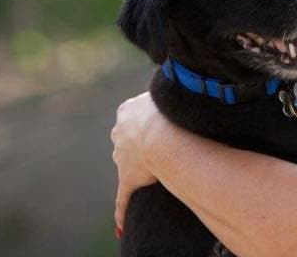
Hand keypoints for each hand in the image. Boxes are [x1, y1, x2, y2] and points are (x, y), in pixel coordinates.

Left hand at [110, 91, 163, 231]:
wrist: (164, 136)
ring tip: (162, 168)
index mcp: (127, 110)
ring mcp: (121, 157)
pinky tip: (120, 225)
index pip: (135, 114)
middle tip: (166, 143)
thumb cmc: (170, 111)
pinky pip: (123, 198)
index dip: (152, 118)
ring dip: (140, 166)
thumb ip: (168, 88)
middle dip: (143, 142)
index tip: (166, 120)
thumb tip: (177, 71)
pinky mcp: (127, 179)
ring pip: (128, 162)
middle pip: (129, 138)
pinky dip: (121, 211)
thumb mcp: (168, 90)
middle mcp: (119, 132)